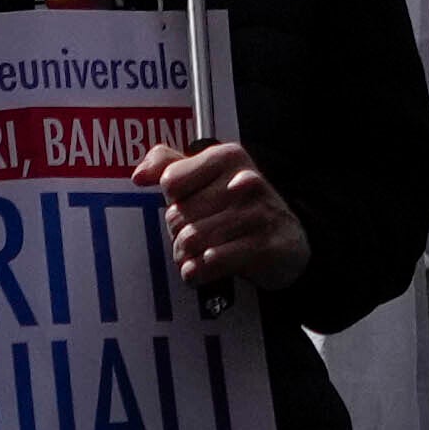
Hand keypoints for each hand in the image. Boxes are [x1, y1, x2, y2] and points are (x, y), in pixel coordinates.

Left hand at [144, 135, 308, 302]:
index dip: (174, 200)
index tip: (190, 204)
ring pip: (191, 240)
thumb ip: (170, 165)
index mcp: (228, 157)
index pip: (171, 181)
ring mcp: (257, 214)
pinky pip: (211, 262)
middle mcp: (245, 181)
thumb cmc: (241, 208)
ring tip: (197, 255)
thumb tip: (139, 174)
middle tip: (194, 236)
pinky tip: (205, 269)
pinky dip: (200, 272)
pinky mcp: (264, 246)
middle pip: (178, 215)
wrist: (289, 240)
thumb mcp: (209, 177)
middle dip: (178, 234)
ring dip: (187, 257)